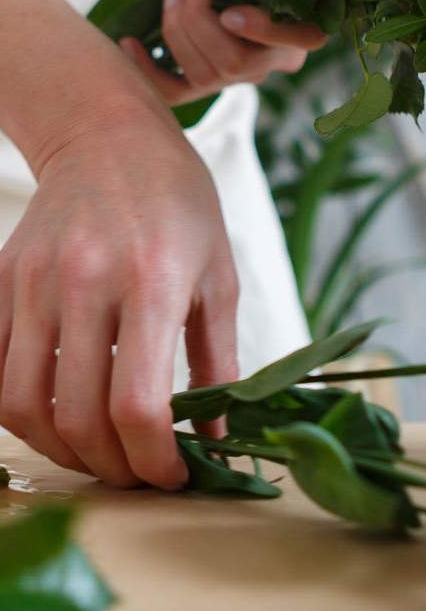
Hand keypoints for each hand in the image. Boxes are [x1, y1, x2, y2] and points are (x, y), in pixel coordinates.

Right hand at [0, 110, 239, 488]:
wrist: (107, 136)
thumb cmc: (178, 202)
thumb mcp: (219, 274)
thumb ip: (219, 360)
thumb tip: (215, 437)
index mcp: (152, 281)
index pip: (136, 405)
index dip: (153, 460)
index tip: (172, 475)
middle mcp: (85, 282)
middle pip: (77, 418)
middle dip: (111, 467)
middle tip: (136, 473)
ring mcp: (33, 282)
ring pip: (22, 406)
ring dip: (60, 451)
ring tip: (96, 454)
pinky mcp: (0, 281)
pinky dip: (19, 412)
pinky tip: (57, 415)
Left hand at [119, 0, 326, 104]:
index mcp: (306, 28)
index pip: (300, 40)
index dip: (262, 31)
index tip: (229, 12)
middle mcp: (275, 63)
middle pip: (236, 64)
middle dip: (197, 22)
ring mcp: (241, 79)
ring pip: (205, 76)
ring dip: (176, 30)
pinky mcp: (208, 85)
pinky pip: (176, 92)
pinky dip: (147, 70)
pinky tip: (128, 43)